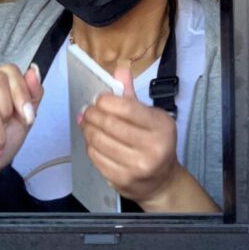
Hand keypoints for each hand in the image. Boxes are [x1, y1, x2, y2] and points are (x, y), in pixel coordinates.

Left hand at [78, 65, 181, 208]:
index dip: (106, 101)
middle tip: (87, 110)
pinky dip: (90, 146)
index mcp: (161, 126)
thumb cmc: (154, 142)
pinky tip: (92, 140)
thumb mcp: (150, 116)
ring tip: (86, 123)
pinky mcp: (123, 180)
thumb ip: (132, 95)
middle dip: (92, 114)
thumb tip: (119, 69)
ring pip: (99, 141)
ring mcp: (138, 166)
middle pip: (110, 125)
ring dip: (87, 129)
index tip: (98, 99)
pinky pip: (97, 158)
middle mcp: (153, 147)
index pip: (127, 108)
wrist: (162, 181)